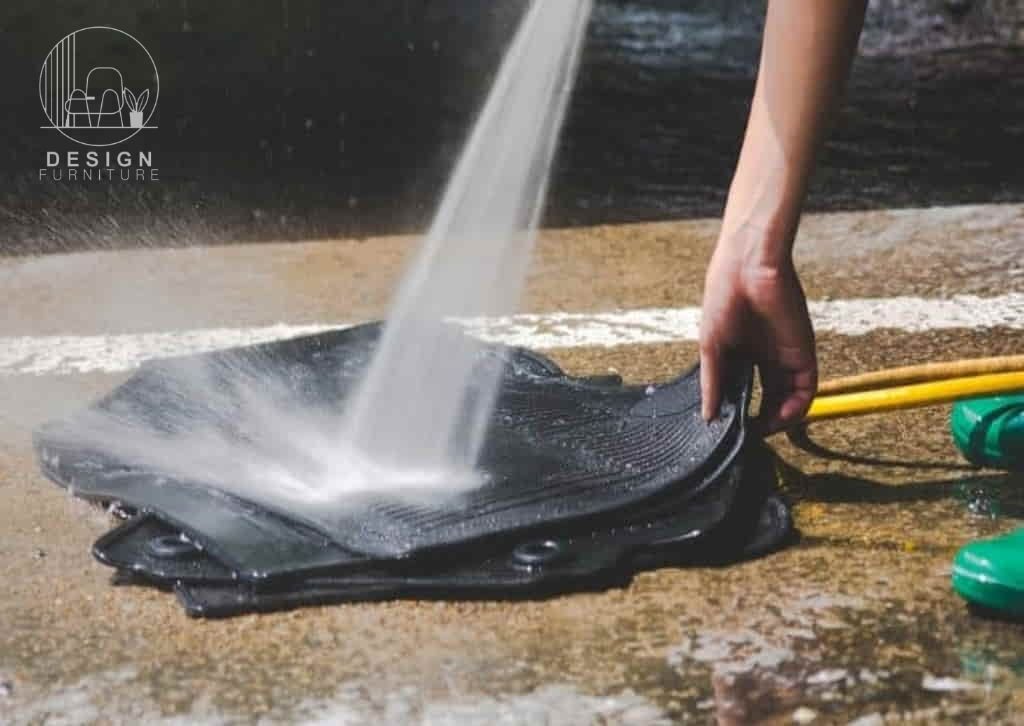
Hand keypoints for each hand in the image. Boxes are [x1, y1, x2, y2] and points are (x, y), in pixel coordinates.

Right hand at [699, 230, 816, 433]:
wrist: (748, 267)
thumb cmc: (724, 297)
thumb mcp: (711, 347)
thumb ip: (713, 383)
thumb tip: (707, 416)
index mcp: (742, 354)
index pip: (744, 392)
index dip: (739, 413)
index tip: (729, 429)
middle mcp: (765, 357)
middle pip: (768, 400)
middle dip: (760, 421)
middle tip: (748, 435)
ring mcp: (785, 356)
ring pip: (788, 400)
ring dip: (778, 421)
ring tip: (762, 430)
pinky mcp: (803, 353)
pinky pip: (805, 390)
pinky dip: (795, 409)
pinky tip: (777, 418)